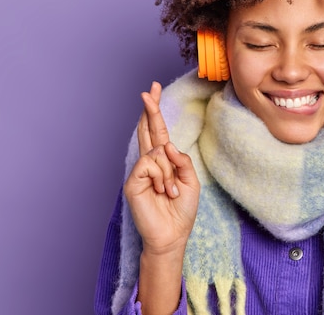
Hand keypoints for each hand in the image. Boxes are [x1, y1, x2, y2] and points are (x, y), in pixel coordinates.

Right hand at [124, 82, 199, 255]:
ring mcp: (140, 171)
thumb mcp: (191, 181)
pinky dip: (160, 177)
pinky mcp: (132, 181)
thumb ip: (181, 160)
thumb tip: (164, 144)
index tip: (154, 89)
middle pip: (148, 129)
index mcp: (164, 160)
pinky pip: (149, 164)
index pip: (158, 131)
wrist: (172, 234)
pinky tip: (160, 191)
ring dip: (168, 173)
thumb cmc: (181, 210)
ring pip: (156, 152)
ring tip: (169, 192)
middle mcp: (150, 162)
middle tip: (149, 89)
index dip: (155, 111)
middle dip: (150, 109)